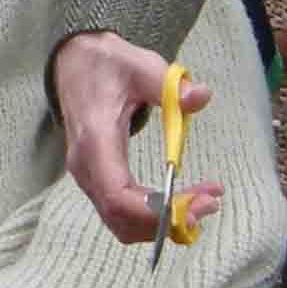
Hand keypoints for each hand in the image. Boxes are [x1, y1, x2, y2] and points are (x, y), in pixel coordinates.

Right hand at [52, 30, 227, 245]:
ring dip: (163, 223)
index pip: (118, 196)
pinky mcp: (97, 181)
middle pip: (122, 218)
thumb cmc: (109, 65)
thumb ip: (170, 85)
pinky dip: (153, 217)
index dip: (156, 211)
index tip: (196, 203)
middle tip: (210, 203)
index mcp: (96, 140)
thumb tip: (201, 96)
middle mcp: (87, 167)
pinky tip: (183, 202)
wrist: (76, 64)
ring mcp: (89, 178)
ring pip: (121, 223)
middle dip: (168, 220)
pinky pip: (122, 214)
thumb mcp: (142, 66)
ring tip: (203, 203)